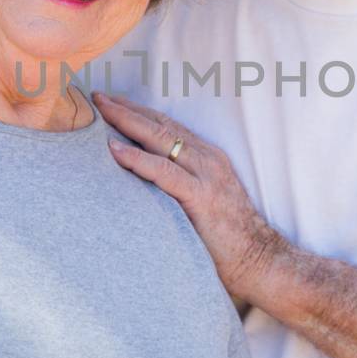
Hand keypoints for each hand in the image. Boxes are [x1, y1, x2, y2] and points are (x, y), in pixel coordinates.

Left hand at [95, 93, 284, 301]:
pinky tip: (114, 150)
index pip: (167, 126)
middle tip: (98, 97)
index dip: (139, 112)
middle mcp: (207, 159)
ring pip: (159, 139)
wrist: (258, 260)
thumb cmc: (227, 239)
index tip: (112, 102)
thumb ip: (179, 186)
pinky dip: (137, 159)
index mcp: (207, 157)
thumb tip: (141, 184)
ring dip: (126, 122)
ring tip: (100, 111)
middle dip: (127, 109)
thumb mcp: (202, 201)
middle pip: (160, 125)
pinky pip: (163, 172)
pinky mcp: (200, 195)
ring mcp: (205, 175)